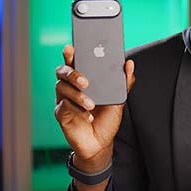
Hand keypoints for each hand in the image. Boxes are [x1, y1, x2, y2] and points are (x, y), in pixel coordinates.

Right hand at [54, 44, 134, 169]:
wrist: (100, 143)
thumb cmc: (106, 119)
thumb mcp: (118, 100)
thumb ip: (123, 82)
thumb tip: (129, 64)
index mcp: (82, 79)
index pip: (74, 62)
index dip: (70, 53)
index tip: (71, 48)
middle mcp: (70, 87)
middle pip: (62, 72)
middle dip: (72, 73)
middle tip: (85, 82)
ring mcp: (63, 99)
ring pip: (61, 88)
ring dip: (78, 95)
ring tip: (91, 104)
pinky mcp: (61, 114)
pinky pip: (63, 106)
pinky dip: (76, 109)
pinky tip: (88, 116)